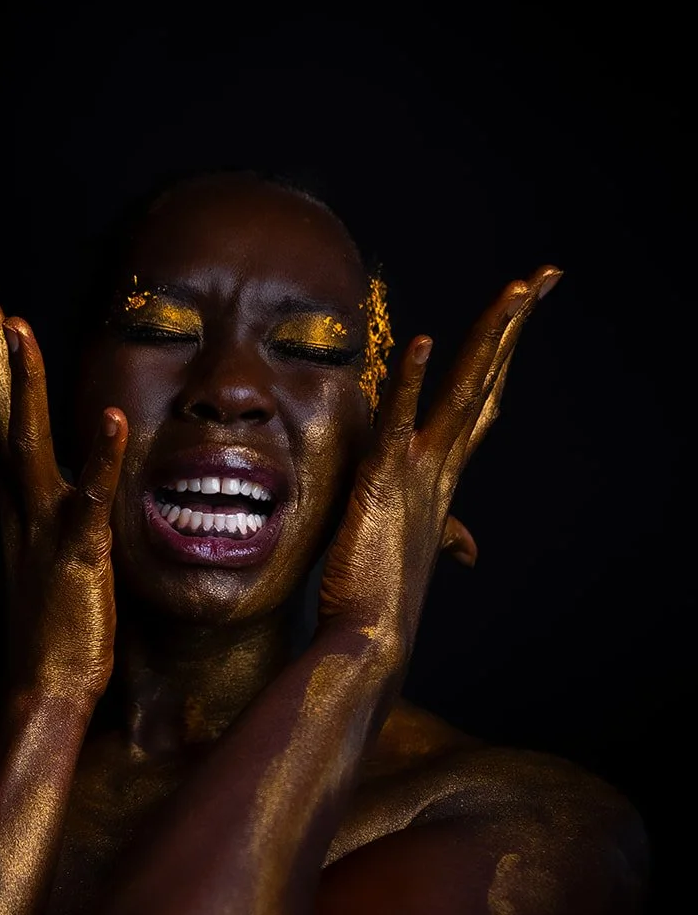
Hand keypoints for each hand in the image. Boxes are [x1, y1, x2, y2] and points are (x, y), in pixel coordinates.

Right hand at [0, 279, 127, 704]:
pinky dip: (98, 458)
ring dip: (23, 385)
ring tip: (20, 329)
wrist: (43, 695)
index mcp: (12, 510)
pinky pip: (88, 500)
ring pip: (26, 444)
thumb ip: (45, 522)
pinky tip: (113, 418)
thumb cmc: (52, 636)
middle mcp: (18, 510)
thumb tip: (53, 495)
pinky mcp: (77, 556)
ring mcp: (43, 530)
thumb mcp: (43, 563)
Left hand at [317, 266, 562, 658]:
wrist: (372, 638)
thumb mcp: (414, 552)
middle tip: (542, 275)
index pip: (481, 403)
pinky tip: (422, 341)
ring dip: (488, 338)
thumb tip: (468, 548)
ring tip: (514, 290)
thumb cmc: (381, 598)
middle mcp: (442, 468)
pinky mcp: (385, 479)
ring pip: (462, 391)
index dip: (501, 356)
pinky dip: (410, 382)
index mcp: (443, 477)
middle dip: (513, 326)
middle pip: (486, 382)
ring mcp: (419, 472)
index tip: (519, 314)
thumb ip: (443, 535)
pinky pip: (400, 420)